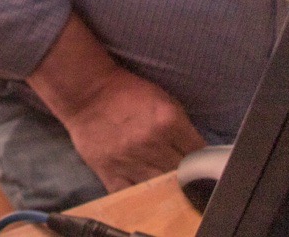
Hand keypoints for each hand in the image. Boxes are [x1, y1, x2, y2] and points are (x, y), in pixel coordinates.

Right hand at [24, 14, 204, 193]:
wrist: (86, 93)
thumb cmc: (127, 92)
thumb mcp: (162, 99)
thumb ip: (181, 125)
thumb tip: (198, 151)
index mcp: (168, 121)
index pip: (198, 151)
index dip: (202, 158)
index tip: (201, 162)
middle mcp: (152, 143)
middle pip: (183, 173)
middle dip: (187, 174)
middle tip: (185, 173)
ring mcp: (130, 161)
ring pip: (161, 187)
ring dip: (167, 187)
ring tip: (167, 184)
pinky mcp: (111, 173)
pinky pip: (132, 195)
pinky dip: (142, 197)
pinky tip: (146, 193)